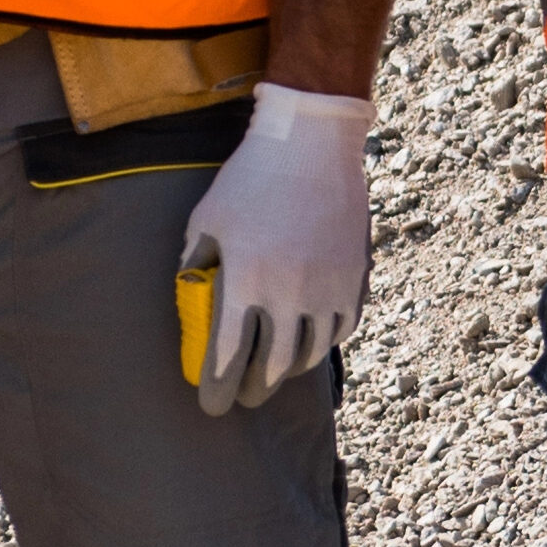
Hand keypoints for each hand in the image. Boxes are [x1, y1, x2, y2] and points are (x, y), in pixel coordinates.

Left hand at [184, 83, 374, 412]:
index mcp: (245, 281)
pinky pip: (341, 327)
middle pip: (272, 366)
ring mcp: (326, 287)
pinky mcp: (353, 277)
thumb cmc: (250, 179)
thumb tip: (193, 302)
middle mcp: (289, 293)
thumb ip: (196, 265)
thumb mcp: (207, 220)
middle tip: (245, 395)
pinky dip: (324, 340)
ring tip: (277, 369)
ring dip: (290, 368)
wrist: (311, 142)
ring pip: (311, 351)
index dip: (217, 388)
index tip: (211, 404)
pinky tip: (310, 339)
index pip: (228, 356)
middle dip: (255, 389)